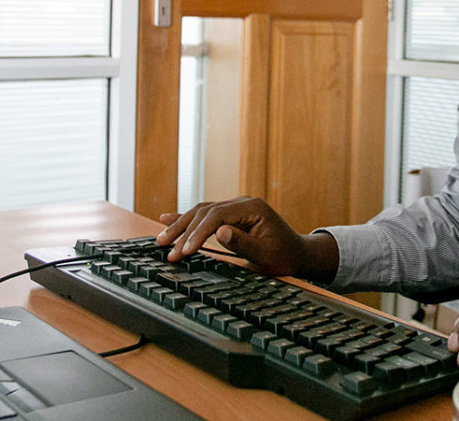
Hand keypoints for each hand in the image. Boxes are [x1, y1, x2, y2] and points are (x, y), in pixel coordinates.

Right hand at [156, 196, 338, 281]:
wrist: (297, 254)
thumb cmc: (284, 257)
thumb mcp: (266, 255)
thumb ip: (242, 244)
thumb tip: (219, 233)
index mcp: (252, 208)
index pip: (217, 216)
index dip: (198, 233)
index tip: (184, 251)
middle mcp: (242, 202)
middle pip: (205, 211)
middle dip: (184, 231)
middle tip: (166, 250)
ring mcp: (236, 207)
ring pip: (201, 211)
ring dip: (181, 226)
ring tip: (161, 240)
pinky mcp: (231, 215)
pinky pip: (205, 214)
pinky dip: (186, 219)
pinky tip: (166, 219)